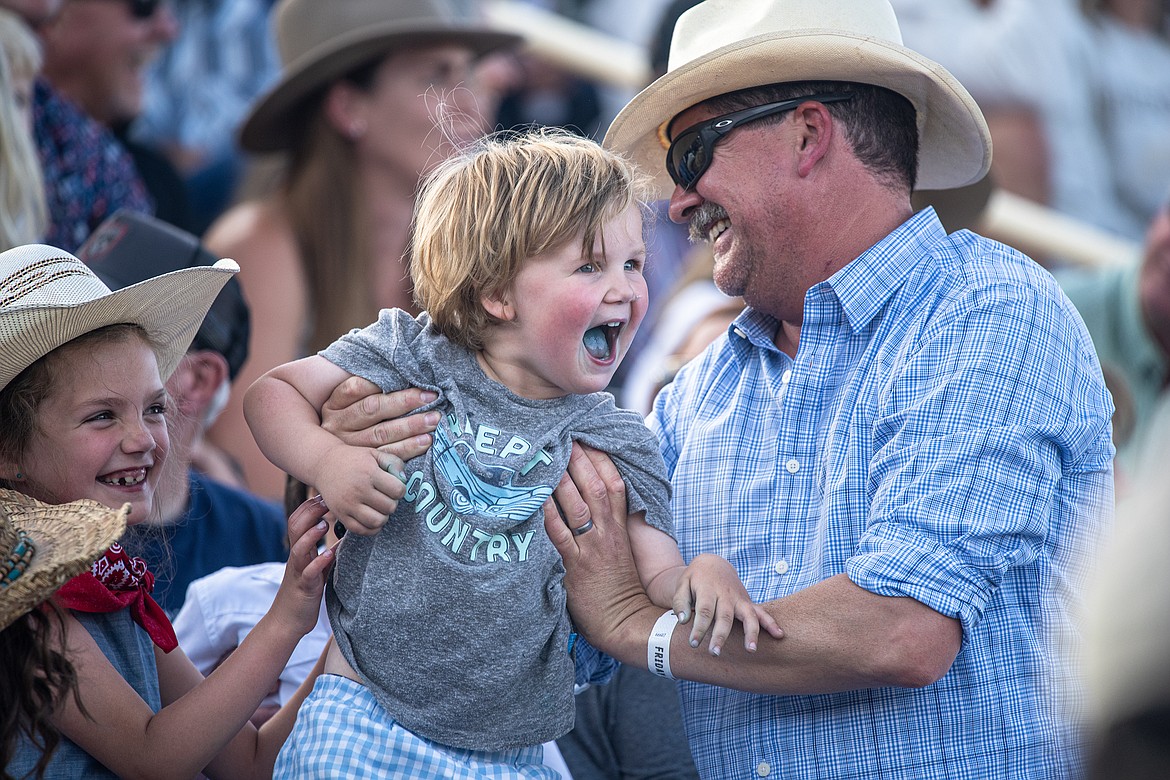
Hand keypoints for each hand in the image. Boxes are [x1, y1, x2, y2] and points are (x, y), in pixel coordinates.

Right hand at [272, 495, 334, 635]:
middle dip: (309, 512)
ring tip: (325, 525)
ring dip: (311, 535)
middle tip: (326, 502)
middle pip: (295, 528)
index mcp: (300, 550)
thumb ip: (326, 552)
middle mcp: (297, 557)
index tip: (325, 495)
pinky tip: (330, 555)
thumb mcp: (317, 568)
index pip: (298, 520)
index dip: (309, 506)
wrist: (288, 620)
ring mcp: (298, 571)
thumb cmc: (304, 592)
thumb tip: (344, 537)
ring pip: (298, 548)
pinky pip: (309, 573)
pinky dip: (319, 563)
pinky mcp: (304, 587)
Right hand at [312, 442, 406, 535]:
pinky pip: (362, 531)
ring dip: (383, 516)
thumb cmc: (354, 459)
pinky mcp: (340, 515)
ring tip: (379, 508)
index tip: (394, 486)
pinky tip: (371, 517)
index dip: (400, 489)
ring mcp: (348, 505)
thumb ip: (394, 462)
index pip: (398, 490)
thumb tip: (403, 480)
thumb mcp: (375, 454)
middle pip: (390, 507)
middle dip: (392, 502)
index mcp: (369, 473)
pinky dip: (371, 528)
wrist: (324, 464)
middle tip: (385, 497)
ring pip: (377, 522)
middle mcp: (358, 490)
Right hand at [321, 376, 438, 460]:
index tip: (410, 378)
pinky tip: (425, 441)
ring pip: (382, 433)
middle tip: (431, 397)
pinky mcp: (364, 463)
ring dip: (411, 425)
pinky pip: (388, 454)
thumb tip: (404, 376)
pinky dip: (409, 447)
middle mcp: (338, 425)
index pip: (356, 388)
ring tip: (433, 419)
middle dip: (405, 402)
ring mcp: (349, 446)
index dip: (381, 382)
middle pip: (373, 409)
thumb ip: (370, 390)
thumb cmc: (352, 422)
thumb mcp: (350, 404)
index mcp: (334, 405)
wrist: (334, 464)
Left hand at [543, 444, 654, 653]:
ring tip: (546, 456)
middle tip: (563, 435)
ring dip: (561, 479)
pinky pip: (558, 535)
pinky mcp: (574, 567)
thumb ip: (610, 527)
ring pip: (576, 505)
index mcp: (619, 528)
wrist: (625, 621)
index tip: (588, 439)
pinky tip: (535, 497)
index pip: (614, 485)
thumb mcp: (622, 551)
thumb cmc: (620, 587)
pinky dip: (547, 514)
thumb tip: (592, 505)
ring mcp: (590, 549)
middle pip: (594, 487)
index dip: (601, 460)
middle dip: (579, 459)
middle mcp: (606, 533)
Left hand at [672, 553, 783, 655]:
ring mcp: (739, 599)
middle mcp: (725, 595)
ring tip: (751, 650)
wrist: (712, 564)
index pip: (704, 611)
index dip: (699, 628)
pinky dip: (771, 623)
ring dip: (751, 632)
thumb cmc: (694, 578)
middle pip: (725, 617)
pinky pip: (762, 612)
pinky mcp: (747, 603)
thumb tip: (683, 620)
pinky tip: (779, 635)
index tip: (693, 644)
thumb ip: (680, 601)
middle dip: (721, 636)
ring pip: (748, 615)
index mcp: (708, 589)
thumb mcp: (682, 584)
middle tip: (714, 653)